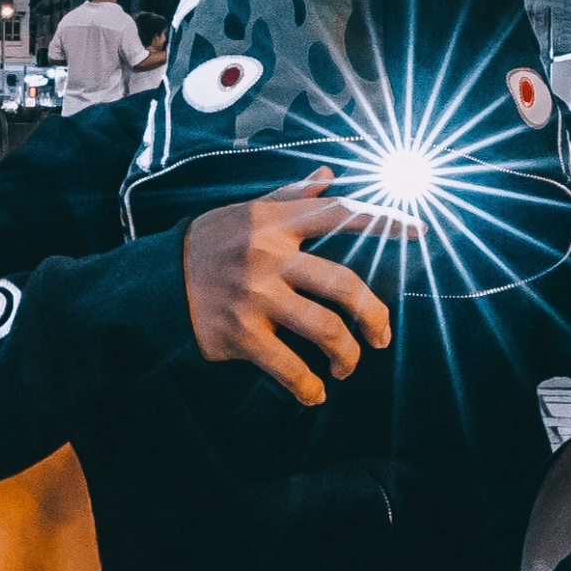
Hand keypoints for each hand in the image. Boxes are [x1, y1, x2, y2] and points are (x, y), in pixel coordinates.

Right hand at [183, 170, 407, 406]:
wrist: (152, 287)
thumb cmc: (207, 247)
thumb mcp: (244, 214)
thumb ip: (289, 198)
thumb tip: (329, 177)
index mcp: (273, 222)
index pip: (339, 215)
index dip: (383, 222)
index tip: (418, 231)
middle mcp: (267, 256)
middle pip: (344, 284)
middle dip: (374, 316)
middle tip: (381, 336)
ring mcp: (254, 297)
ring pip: (324, 329)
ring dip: (346, 355)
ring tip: (346, 366)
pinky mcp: (239, 334)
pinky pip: (289, 366)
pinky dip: (308, 387)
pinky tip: (313, 393)